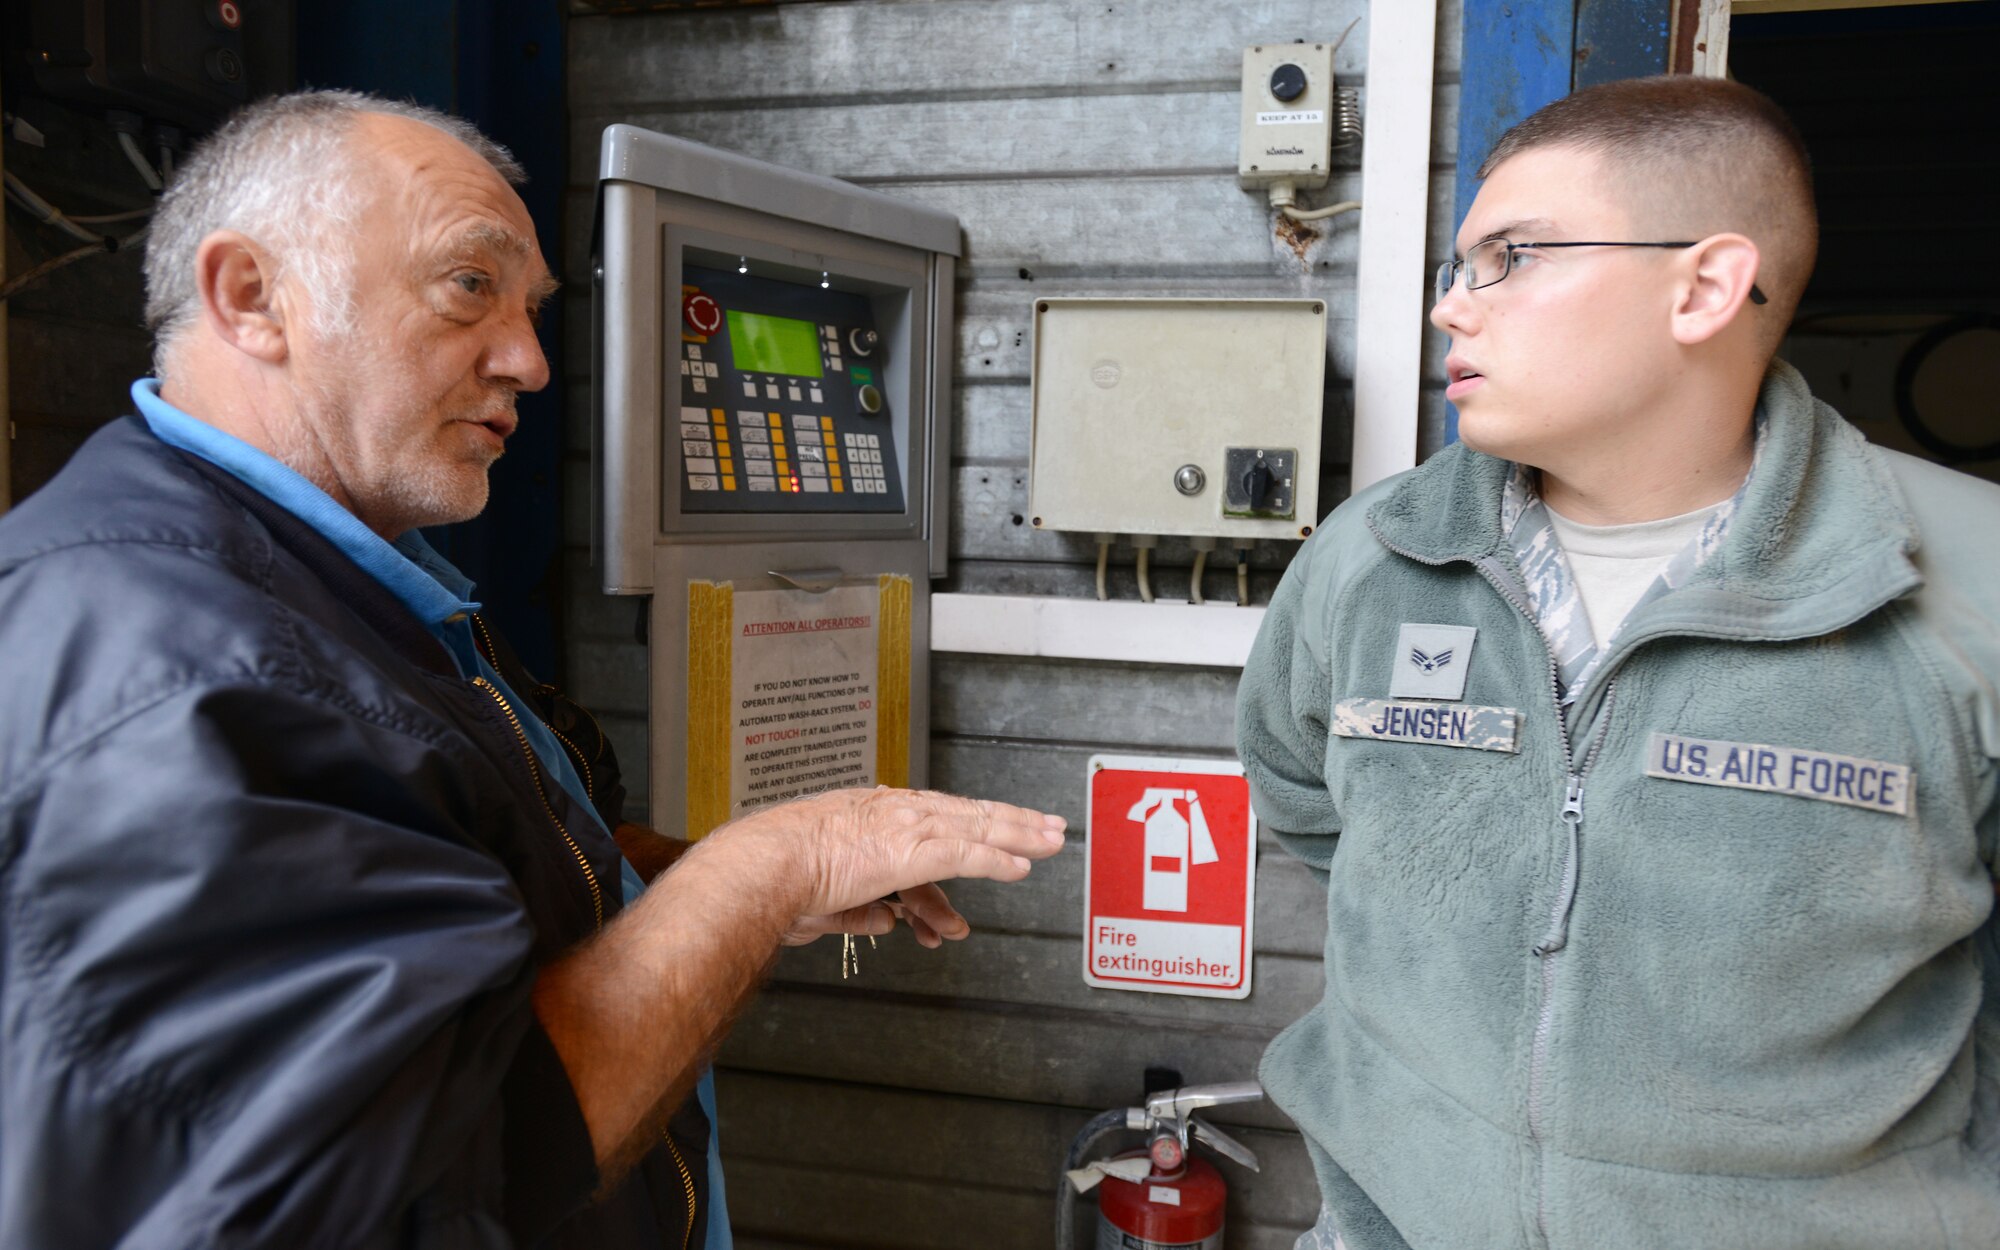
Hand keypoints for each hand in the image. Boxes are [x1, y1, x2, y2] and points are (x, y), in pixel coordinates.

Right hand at [725, 787, 1064, 935]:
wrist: (763, 866)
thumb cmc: (778, 881)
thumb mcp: (827, 901)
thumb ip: (861, 911)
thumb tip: (886, 923)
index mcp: (872, 816)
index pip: (934, 819)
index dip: (969, 824)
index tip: (994, 830)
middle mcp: (893, 812)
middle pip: (965, 812)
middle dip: (1009, 819)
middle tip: (1044, 824)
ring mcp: (904, 826)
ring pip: (977, 825)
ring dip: (1018, 834)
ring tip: (1050, 842)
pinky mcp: (911, 848)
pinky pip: (968, 853)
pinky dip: (997, 859)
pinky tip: (1021, 867)